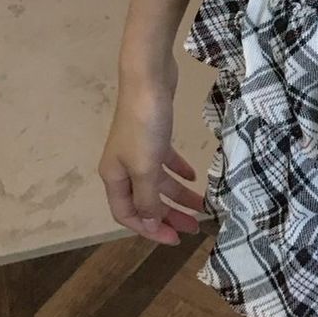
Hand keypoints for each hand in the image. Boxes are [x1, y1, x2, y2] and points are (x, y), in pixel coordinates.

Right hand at [98, 64, 204, 244]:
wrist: (148, 78)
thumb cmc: (145, 124)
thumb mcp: (146, 167)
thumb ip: (147, 198)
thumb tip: (149, 222)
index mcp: (115, 177)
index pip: (128, 215)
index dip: (150, 230)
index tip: (175, 238)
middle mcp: (123, 166)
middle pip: (146, 201)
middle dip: (168, 216)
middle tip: (194, 228)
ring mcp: (138, 149)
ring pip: (158, 182)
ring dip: (178, 195)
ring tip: (202, 206)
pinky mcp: (154, 133)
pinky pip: (165, 161)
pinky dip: (178, 170)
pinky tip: (194, 176)